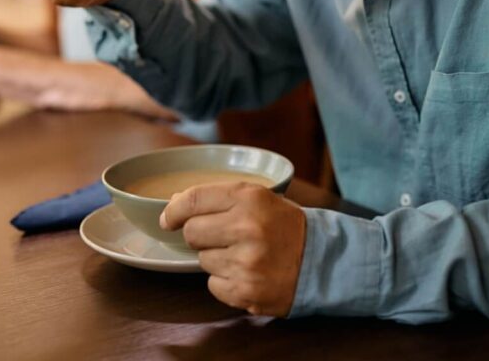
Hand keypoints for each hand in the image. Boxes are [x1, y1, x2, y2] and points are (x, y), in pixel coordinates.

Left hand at [161, 183, 306, 316]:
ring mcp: (246, 262)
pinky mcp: (245, 291)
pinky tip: (246, 272)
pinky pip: (212, 284)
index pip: (193, 200)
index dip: (173, 210)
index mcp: (249, 199)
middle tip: (222, 236)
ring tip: (242, 254)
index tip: (168, 219)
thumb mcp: (258, 198)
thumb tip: (175, 204)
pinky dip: (224, 281)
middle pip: (192, 232)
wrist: (321, 261)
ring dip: (216, 258)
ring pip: (201, 260)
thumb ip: (218, 197)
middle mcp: (246, 228)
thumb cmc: (285, 226)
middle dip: (201, 235)